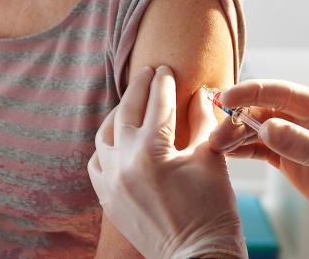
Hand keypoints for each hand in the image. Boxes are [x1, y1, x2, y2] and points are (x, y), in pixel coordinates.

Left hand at [88, 66, 246, 258]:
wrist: (198, 257)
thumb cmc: (212, 211)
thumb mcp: (211, 159)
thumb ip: (201, 122)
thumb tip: (199, 93)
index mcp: (152, 151)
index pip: (157, 104)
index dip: (163, 82)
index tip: (165, 68)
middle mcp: (124, 163)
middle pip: (126, 111)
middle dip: (138, 88)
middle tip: (147, 73)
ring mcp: (110, 182)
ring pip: (105, 135)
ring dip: (118, 114)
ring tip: (131, 103)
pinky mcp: (107, 199)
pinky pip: (96, 163)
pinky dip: (106, 146)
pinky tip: (118, 138)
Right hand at [209, 80, 308, 235]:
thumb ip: (305, 144)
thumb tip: (266, 128)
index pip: (282, 93)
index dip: (252, 92)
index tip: (227, 98)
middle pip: (265, 112)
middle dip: (239, 120)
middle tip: (217, 135)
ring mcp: (299, 141)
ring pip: (259, 132)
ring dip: (237, 136)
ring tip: (216, 146)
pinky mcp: (292, 163)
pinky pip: (262, 152)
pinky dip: (244, 151)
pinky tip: (228, 154)